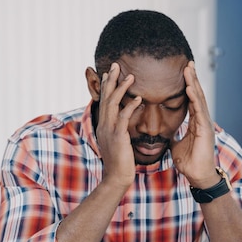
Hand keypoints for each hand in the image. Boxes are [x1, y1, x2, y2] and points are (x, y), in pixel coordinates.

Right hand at [96, 62, 142, 189]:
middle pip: (106, 97)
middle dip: (111, 80)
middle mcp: (104, 125)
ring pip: (113, 103)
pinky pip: (124, 118)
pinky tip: (138, 98)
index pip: (104, 101)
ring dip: (121, 88)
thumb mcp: (115, 142)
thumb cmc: (119, 161)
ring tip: (130, 76)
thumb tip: (121, 124)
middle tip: (116, 65)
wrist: (116, 177)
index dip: (106, 86)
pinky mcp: (118, 136)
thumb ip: (117, 130)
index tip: (109, 72)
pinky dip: (130, 106)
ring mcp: (109, 130)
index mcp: (103, 125)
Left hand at [171, 61, 219, 187]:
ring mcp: (205, 123)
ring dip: (194, 83)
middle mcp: (201, 120)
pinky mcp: (205, 129)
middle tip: (187, 62)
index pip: (191, 100)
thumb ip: (173, 136)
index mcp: (195, 122)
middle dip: (192, 78)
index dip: (187, 86)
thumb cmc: (189, 162)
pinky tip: (190, 87)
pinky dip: (194, 98)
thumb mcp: (176, 145)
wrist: (197, 176)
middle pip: (196, 95)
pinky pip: (199, 110)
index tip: (183, 73)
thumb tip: (164, 132)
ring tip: (189, 68)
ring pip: (199, 99)